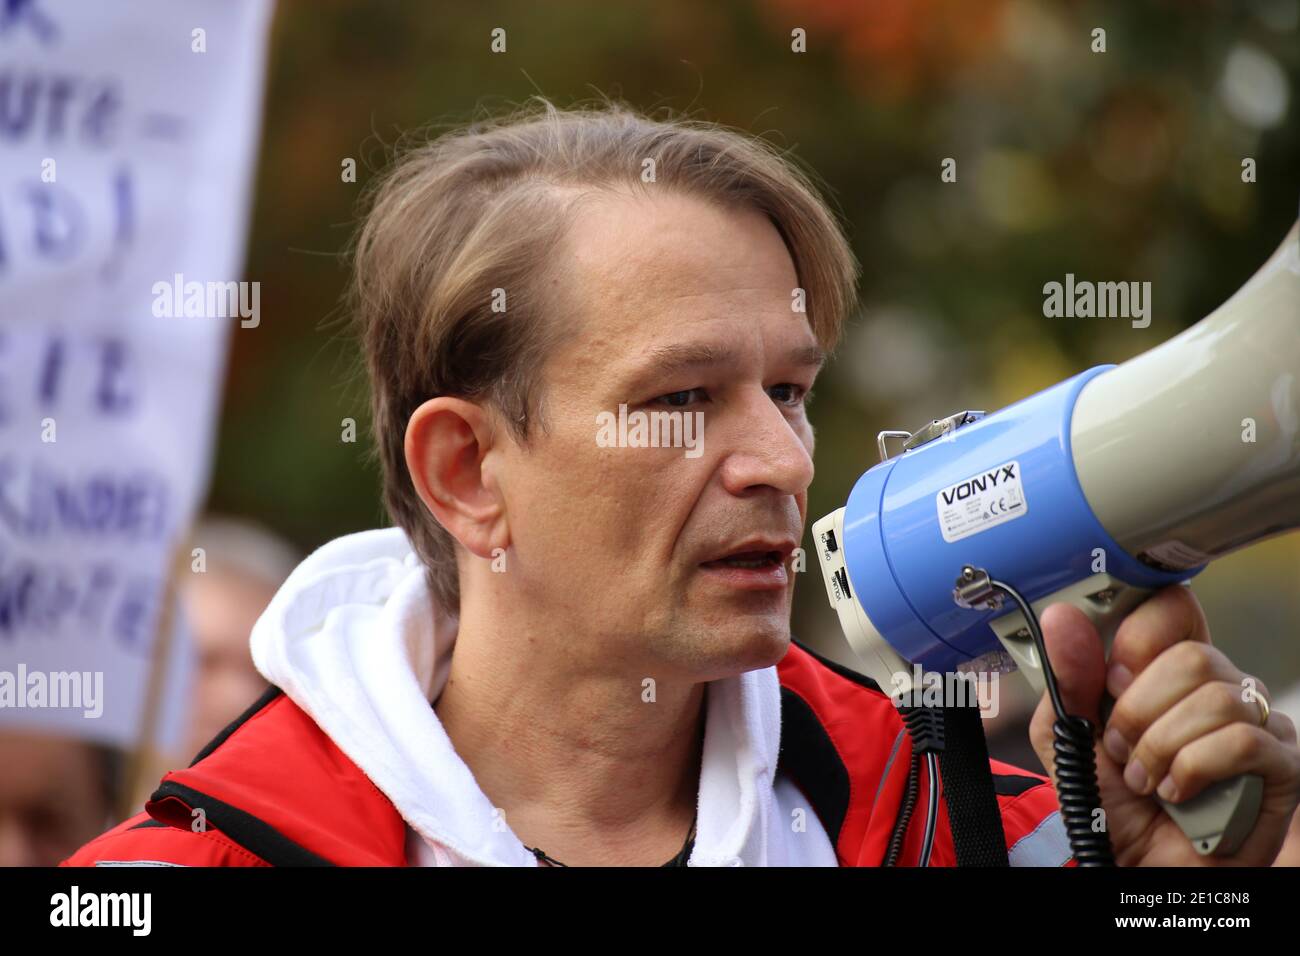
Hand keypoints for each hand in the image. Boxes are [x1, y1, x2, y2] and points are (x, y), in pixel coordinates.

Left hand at [1028, 584, 1299, 865]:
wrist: (1139, 866)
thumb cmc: (1112, 802)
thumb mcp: (1071, 734)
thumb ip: (1067, 677)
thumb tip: (1062, 617)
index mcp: (1170, 670)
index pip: (1174, 609)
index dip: (1139, 636)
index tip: (1112, 678)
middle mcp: (1220, 686)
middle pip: (1191, 656)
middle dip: (1140, 711)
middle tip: (1122, 748)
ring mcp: (1258, 723)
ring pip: (1215, 698)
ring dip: (1161, 748)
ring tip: (1145, 780)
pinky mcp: (1282, 764)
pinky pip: (1243, 741)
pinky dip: (1193, 769)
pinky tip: (1177, 794)